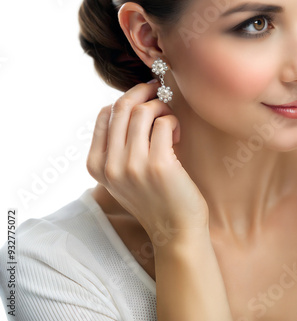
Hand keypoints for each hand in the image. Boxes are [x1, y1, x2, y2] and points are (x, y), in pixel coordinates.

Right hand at [86, 81, 208, 243]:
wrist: (176, 231)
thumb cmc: (154, 197)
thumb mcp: (123, 175)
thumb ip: (117, 146)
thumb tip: (128, 105)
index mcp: (96, 165)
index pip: (105, 114)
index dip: (127, 99)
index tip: (143, 96)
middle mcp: (110, 165)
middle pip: (122, 107)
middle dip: (143, 92)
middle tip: (158, 89)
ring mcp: (132, 165)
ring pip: (143, 112)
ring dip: (161, 108)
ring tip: (170, 123)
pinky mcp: (158, 165)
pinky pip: (163, 123)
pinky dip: (172, 121)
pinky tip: (176, 136)